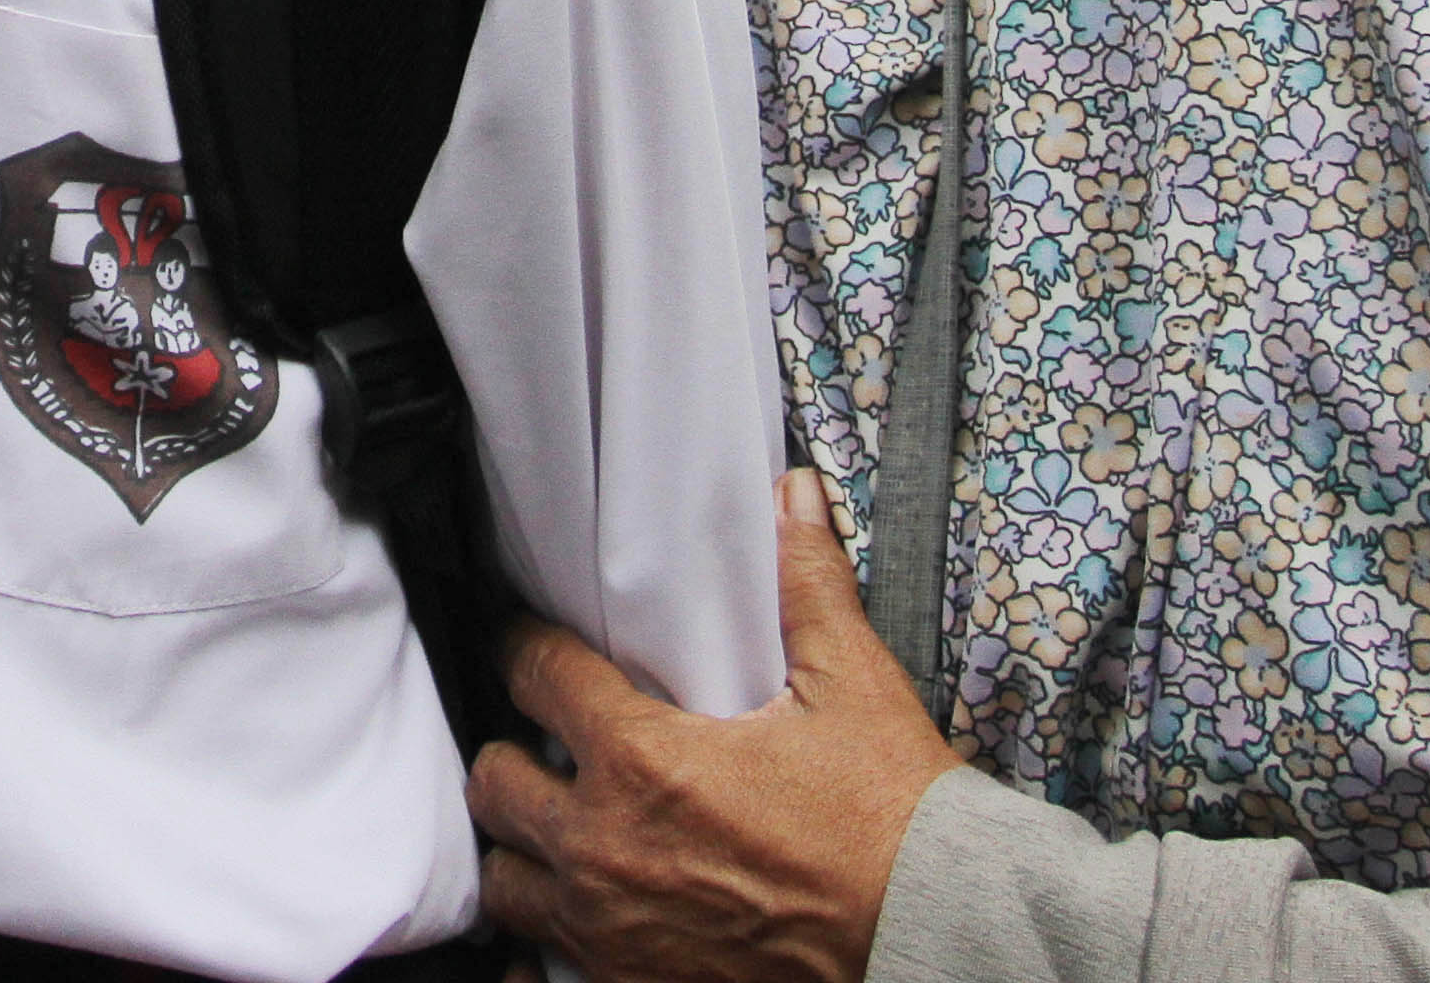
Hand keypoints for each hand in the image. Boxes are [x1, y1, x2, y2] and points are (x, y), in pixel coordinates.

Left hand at [473, 468, 962, 982]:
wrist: (932, 935)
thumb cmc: (893, 819)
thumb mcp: (854, 686)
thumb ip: (807, 586)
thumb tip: (794, 494)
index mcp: (644, 759)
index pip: (535, 675)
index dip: (529, 646)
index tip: (536, 641)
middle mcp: (606, 845)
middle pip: (497, 782)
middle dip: (516, 753)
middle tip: (550, 743)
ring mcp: (611, 926)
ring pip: (507, 879)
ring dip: (525, 847)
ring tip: (561, 826)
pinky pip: (541, 966)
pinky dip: (546, 943)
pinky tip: (577, 918)